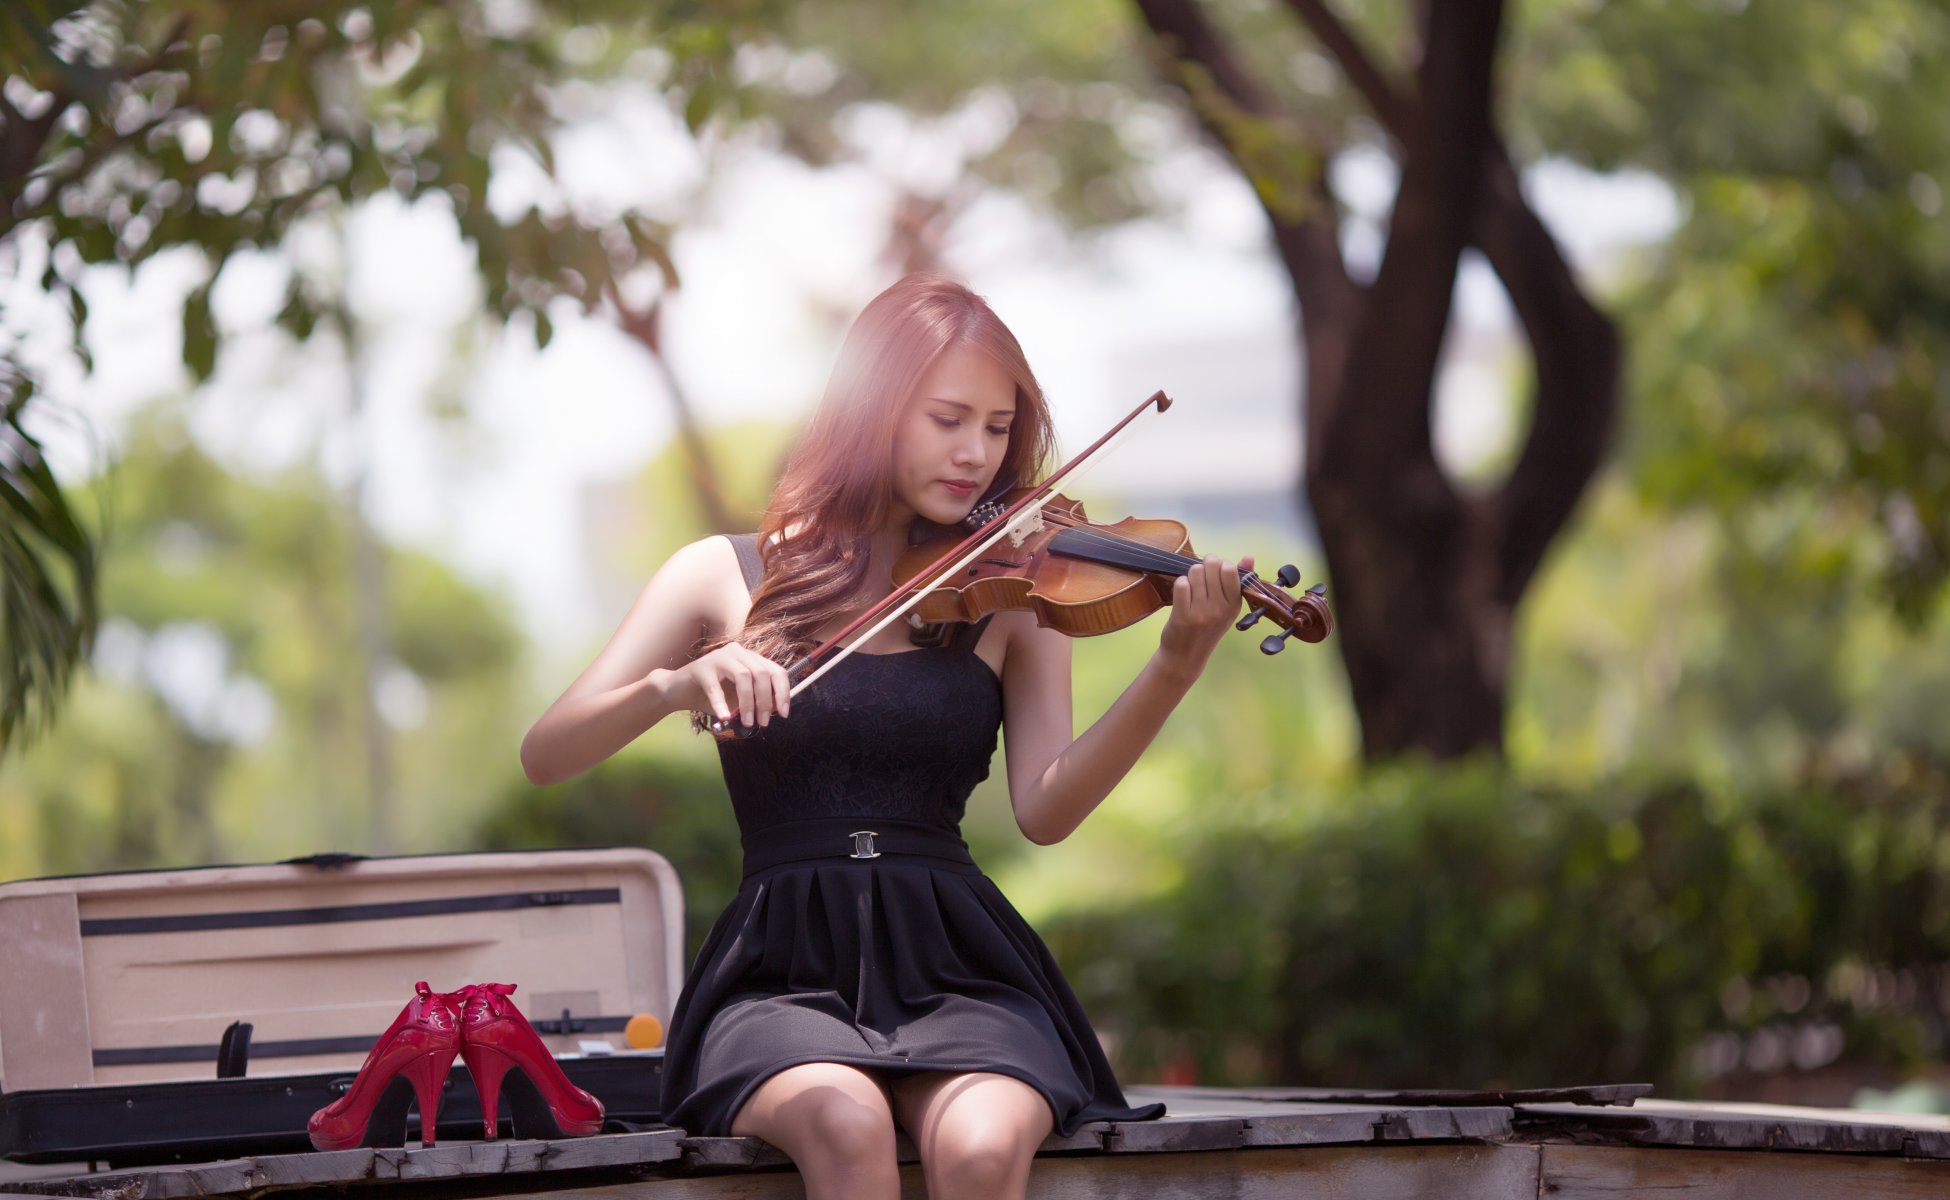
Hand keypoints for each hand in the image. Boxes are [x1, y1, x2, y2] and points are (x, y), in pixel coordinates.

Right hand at [664, 642, 791, 728]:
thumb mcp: (740, 700)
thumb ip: (757, 701)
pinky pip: (715, 687)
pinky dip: (721, 704)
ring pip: (744, 676)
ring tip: (747, 722)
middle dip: (765, 701)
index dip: (783, 692)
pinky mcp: (701, 667)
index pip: (776, 670)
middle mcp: (738, 653)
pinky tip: (724, 717)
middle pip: (761, 673)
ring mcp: (719, 657)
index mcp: (750, 658)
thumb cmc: (712, 697)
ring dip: (748, 702)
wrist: (679, 692)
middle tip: (763, 722)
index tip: (783, 714)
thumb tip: (776, 710)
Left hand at [1157, 554, 1252, 679]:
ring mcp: (1202, 613)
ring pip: (1195, 572)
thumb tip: (1250, 555)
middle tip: (1201, 579)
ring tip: (1192, 589)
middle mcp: (1220, 608)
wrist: (1186, 656)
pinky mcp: (1183, 616)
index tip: (1215, 574)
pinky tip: (1182, 596)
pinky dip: (1179, 585)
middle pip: (1211, 565)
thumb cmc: (1208, 627)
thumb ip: (1237, 579)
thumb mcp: (1227, 607)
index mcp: (1234, 604)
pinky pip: (1181, 584)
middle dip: (1204, 566)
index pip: (1229, 569)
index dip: (1220, 565)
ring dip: (1190, 576)